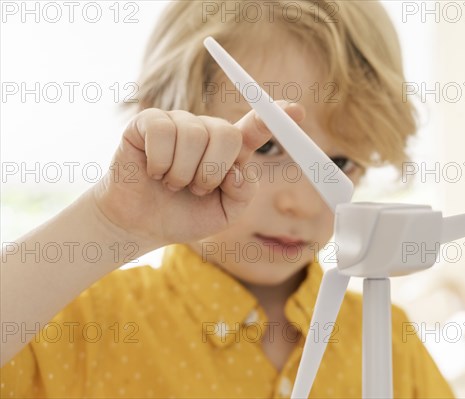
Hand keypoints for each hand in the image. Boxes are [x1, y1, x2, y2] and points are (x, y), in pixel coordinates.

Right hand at [92, 101, 304, 246]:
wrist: (140, 224)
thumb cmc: (185, 215)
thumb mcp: (225, 213)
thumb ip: (242, 192)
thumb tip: (237, 169)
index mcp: (230, 151)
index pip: (256, 128)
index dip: (276, 117)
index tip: (296, 109)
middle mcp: (207, 131)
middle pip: (226, 133)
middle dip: (210, 172)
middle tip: (194, 188)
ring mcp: (178, 123)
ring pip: (192, 135)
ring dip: (180, 173)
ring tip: (171, 183)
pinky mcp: (148, 122)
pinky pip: (162, 131)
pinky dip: (158, 162)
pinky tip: (152, 170)